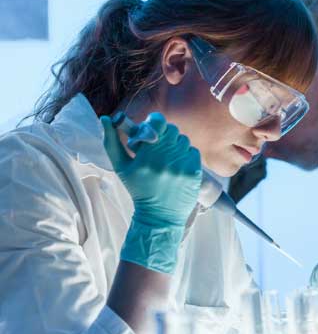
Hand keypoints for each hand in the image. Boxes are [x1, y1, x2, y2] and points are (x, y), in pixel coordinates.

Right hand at [100, 113, 202, 273]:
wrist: (158, 215)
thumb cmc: (138, 188)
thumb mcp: (120, 167)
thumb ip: (111, 141)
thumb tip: (106, 118)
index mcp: (147, 157)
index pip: (159, 123)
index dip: (155, 123)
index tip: (151, 129)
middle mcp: (167, 160)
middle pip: (172, 130)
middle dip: (164, 134)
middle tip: (157, 144)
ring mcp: (183, 166)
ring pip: (183, 140)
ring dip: (175, 144)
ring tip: (166, 157)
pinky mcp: (196, 172)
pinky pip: (193, 151)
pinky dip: (185, 154)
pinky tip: (176, 164)